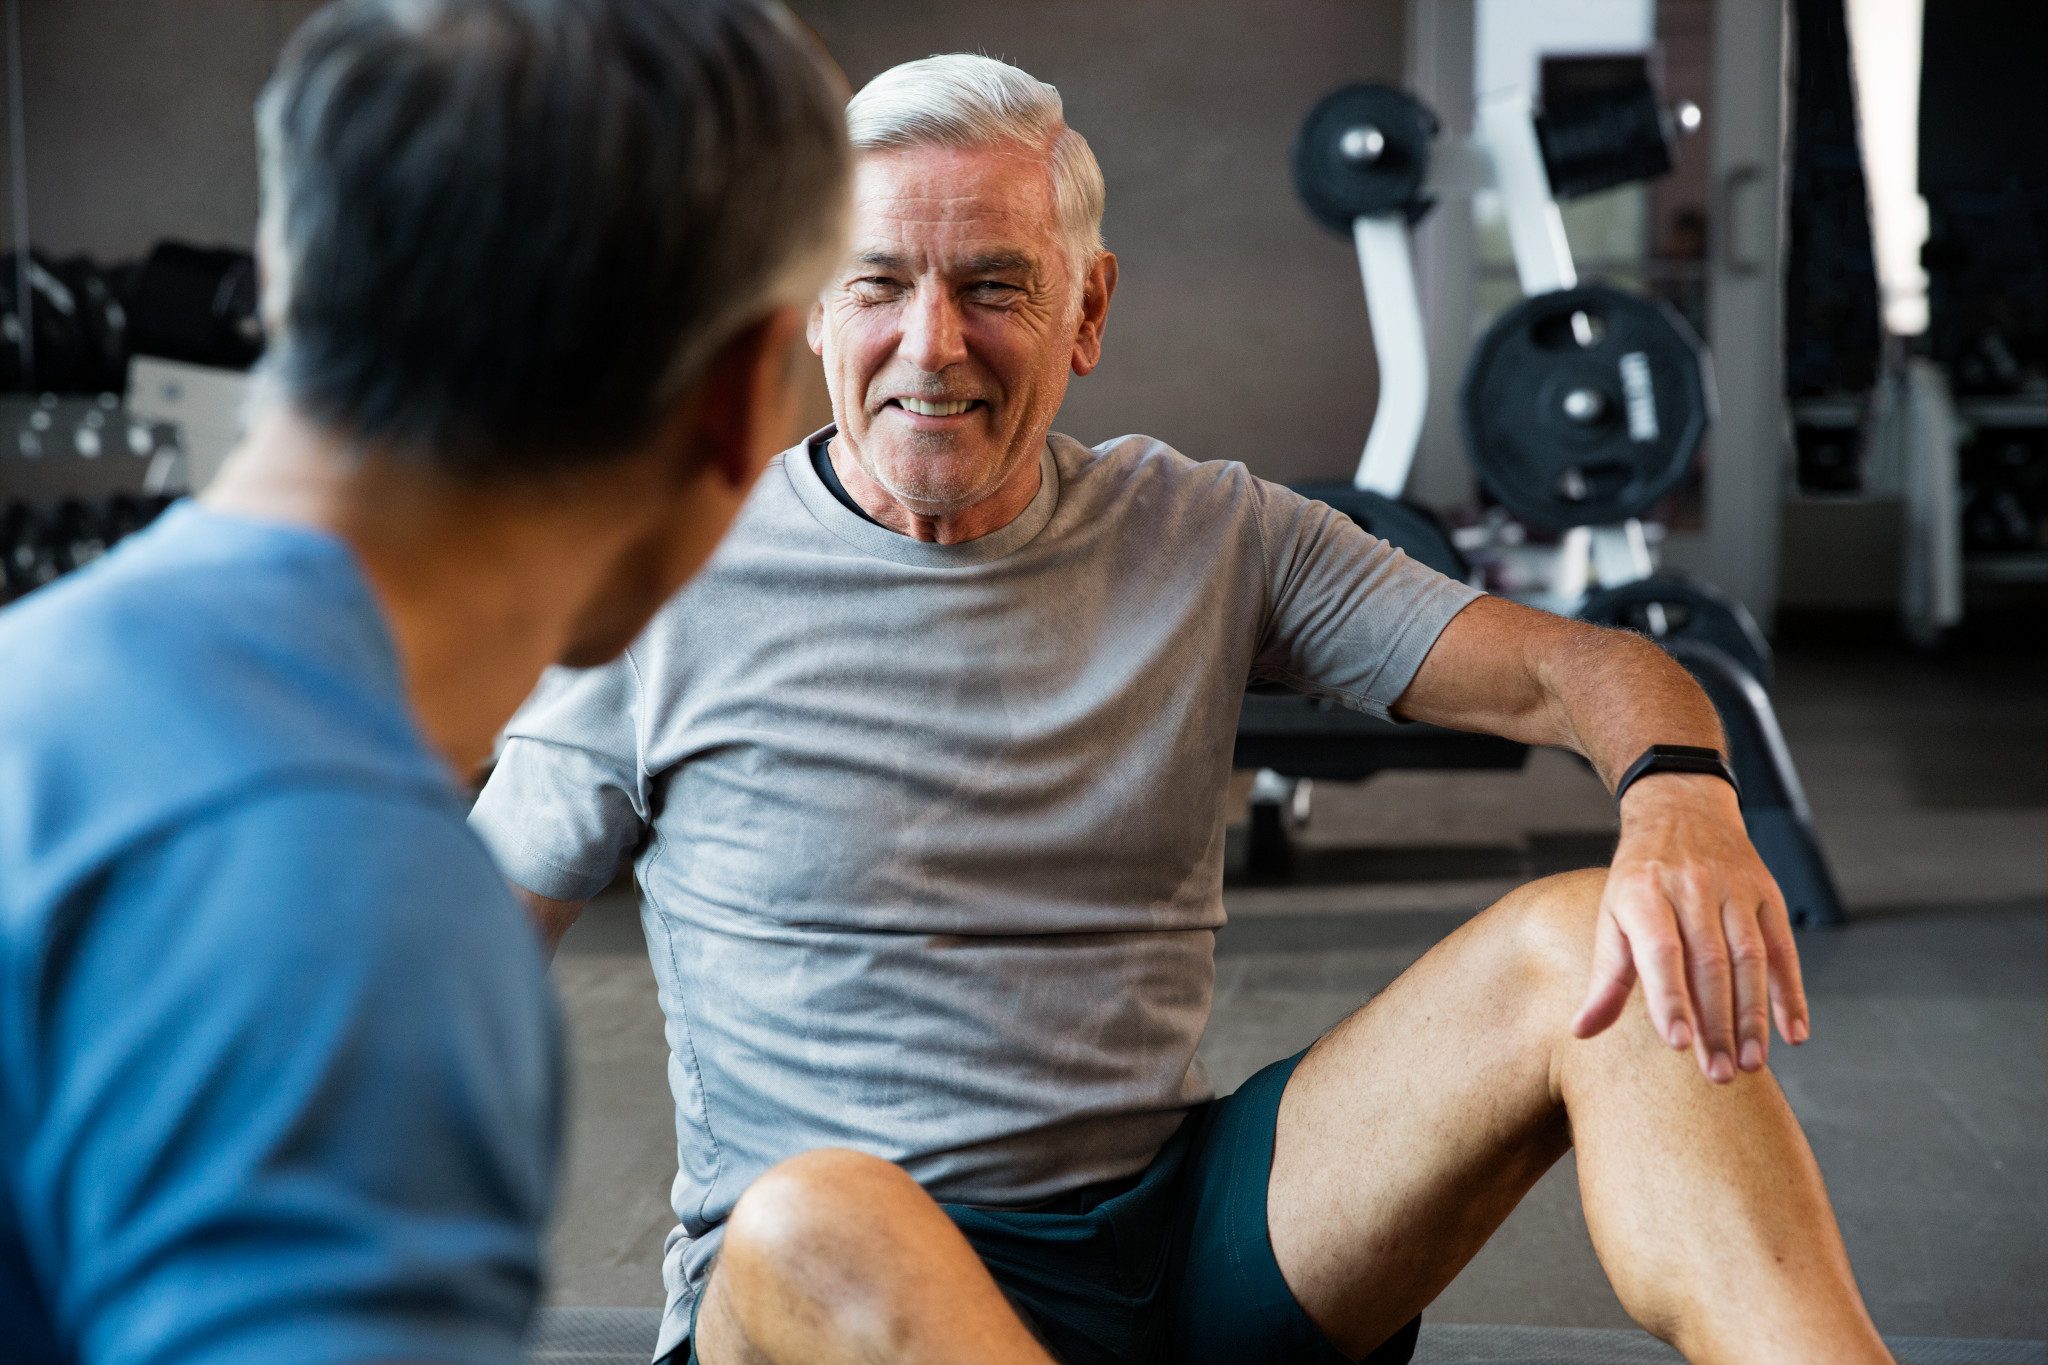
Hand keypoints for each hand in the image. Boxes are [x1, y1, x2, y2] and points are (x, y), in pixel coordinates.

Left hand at [1570, 772, 1810, 1081]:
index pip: (1661, 951)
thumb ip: (1606, 976)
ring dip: (1754, 1017)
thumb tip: (1581, 1032)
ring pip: (1750, 959)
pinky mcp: (1768, 895)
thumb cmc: (1640, 878)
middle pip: (1709, 964)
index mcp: (1644, 892)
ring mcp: (1735, 889)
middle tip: (1718, 1075)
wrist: (1682, 809)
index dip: (1670, 998)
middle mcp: (1692, 888)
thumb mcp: (1612, 915)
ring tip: (1751, 1064)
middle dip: (1716, 1024)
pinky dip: (1790, 993)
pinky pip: (1783, 949)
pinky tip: (1794, 1033)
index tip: (1677, 1044)